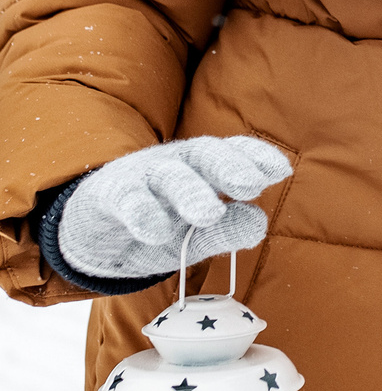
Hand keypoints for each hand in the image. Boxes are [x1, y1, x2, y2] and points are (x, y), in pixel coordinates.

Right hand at [57, 136, 292, 280]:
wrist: (92, 234)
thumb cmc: (153, 228)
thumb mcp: (191, 238)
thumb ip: (224, 232)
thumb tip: (260, 224)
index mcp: (204, 167)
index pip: (235, 152)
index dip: (258, 156)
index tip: (281, 171)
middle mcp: (179, 161)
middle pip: (207, 154)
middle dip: (231, 167)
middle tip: (252, 186)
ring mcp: (144, 173)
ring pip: (171, 174)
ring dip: (192, 192)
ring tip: (210, 214)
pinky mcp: (112, 191)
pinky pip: (128, 197)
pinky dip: (143, 212)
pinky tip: (156, 231)